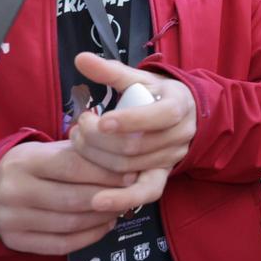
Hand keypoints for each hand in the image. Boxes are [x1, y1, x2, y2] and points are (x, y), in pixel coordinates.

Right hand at [0, 139, 136, 254]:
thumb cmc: (23, 167)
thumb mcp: (42, 151)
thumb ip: (77, 154)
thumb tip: (120, 160)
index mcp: (26, 162)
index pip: (72, 167)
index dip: (105, 173)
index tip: (130, 175)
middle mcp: (17, 191)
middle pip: (74, 198)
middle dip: (109, 197)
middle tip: (131, 194)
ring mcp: (14, 219)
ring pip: (70, 224)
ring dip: (102, 218)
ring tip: (120, 209)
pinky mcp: (15, 241)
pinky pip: (59, 245)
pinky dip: (88, 238)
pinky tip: (104, 226)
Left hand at [68, 52, 197, 212]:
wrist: (183, 117)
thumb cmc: (155, 95)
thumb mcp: (139, 79)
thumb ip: (111, 71)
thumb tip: (80, 58)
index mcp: (178, 105)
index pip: (159, 116)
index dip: (130, 120)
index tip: (101, 120)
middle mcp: (179, 135)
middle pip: (136, 146)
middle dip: (99, 140)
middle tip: (78, 127)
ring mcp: (171, 159)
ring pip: (131, 168)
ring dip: (97, 159)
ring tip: (78, 144)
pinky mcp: (162, 177)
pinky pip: (145, 194)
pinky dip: (122, 199)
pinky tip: (97, 201)